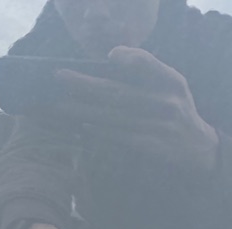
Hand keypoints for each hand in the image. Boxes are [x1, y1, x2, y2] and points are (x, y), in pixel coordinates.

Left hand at [56, 46, 218, 169]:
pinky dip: (98, 130)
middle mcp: (165, 102)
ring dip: (82, 110)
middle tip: (59, 78)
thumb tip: (109, 57)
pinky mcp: (151, 146)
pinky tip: (80, 125)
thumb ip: (146, 71)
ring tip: (58, 105)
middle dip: (84, 85)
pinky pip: (118, 136)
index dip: (131, 58)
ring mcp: (158, 126)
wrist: (196, 146)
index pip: (150, 65)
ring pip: (112, 116)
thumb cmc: (172, 107)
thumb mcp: (169, 84)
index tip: (109, 56)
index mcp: (170, 81)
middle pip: (117, 92)